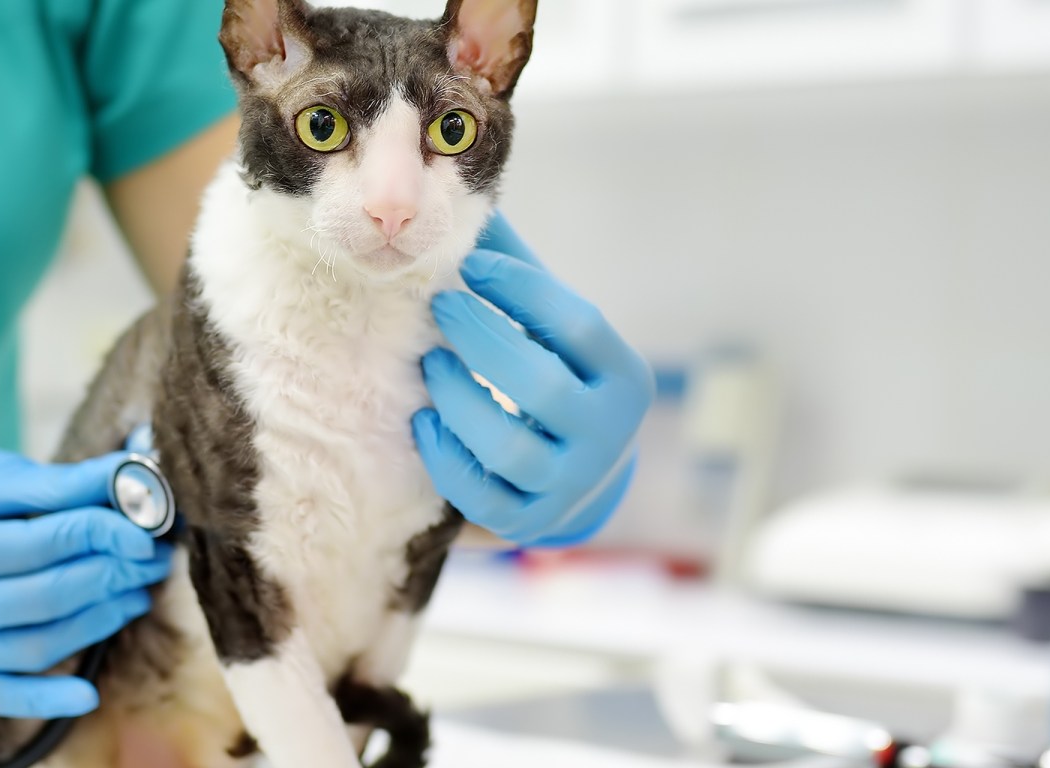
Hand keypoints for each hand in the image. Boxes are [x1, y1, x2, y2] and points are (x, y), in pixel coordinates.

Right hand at [0, 443, 170, 718]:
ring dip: (95, 623)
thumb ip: (63, 483)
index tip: (144, 530)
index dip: (99, 535)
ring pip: (31, 646)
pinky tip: (88, 694)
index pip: (38, 542)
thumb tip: (136, 477)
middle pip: (39, 597)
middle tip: (151, 559)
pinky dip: (44, 699)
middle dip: (107, 577)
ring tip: (135, 594)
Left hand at [414, 212, 653, 546]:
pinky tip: (424, 422)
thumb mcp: (553, 330)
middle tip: (440, 306)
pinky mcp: (528, 521)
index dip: (524, 289)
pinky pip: (479, 495)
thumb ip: (517, 273)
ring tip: (429, 365)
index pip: (580, 325)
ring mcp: (569, 484)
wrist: (577, 476)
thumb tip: (466, 195)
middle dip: (482, 340)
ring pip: (508, 447)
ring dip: (458, 400)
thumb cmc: (556, 376)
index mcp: (625, 377)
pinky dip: (445, 457)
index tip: (475, 262)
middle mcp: (608, 435)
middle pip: (542, 388)